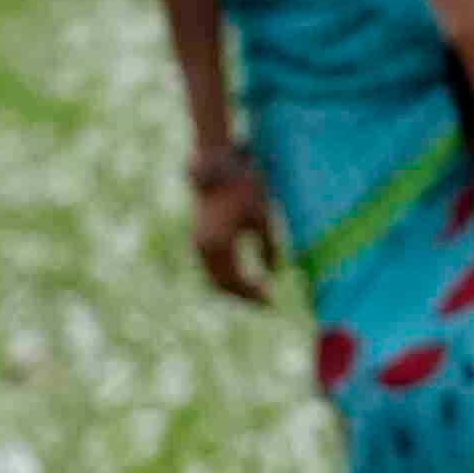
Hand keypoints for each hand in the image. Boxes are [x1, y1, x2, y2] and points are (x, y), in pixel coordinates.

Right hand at [181, 139, 284, 305]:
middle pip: (221, 285)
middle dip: (244, 297)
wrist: (216, 168)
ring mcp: (197, 244)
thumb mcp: (262, 218)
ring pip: (213, 279)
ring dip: (234, 291)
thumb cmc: (243, 189)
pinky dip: (226, 279)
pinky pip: (211, 268)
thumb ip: (269, 247)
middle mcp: (203, 247)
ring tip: (259, 295)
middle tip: (268, 304)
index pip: (235, 281)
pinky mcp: (198, 239)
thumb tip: (275, 272)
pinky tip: (245, 281)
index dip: (253, 294)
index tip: (272, 301)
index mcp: (218, 244)